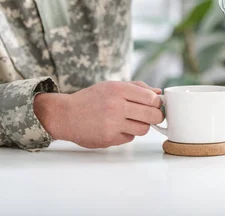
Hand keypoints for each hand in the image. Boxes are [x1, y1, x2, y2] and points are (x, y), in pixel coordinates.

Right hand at [34, 81, 163, 148]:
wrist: (66, 115)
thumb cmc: (91, 99)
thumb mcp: (111, 86)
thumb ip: (137, 87)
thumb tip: (159, 93)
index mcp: (118, 89)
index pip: (151, 98)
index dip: (157, 103)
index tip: (155, 105)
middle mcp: (116, 105)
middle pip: (152, 115)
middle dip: (156, 116)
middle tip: (152, 116)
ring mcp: (113, 123)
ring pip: (144, 129)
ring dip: (141, 126)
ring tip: (131, 121)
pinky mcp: (109, 138)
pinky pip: (130, 138)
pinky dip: (127, 134)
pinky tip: (117, 128)